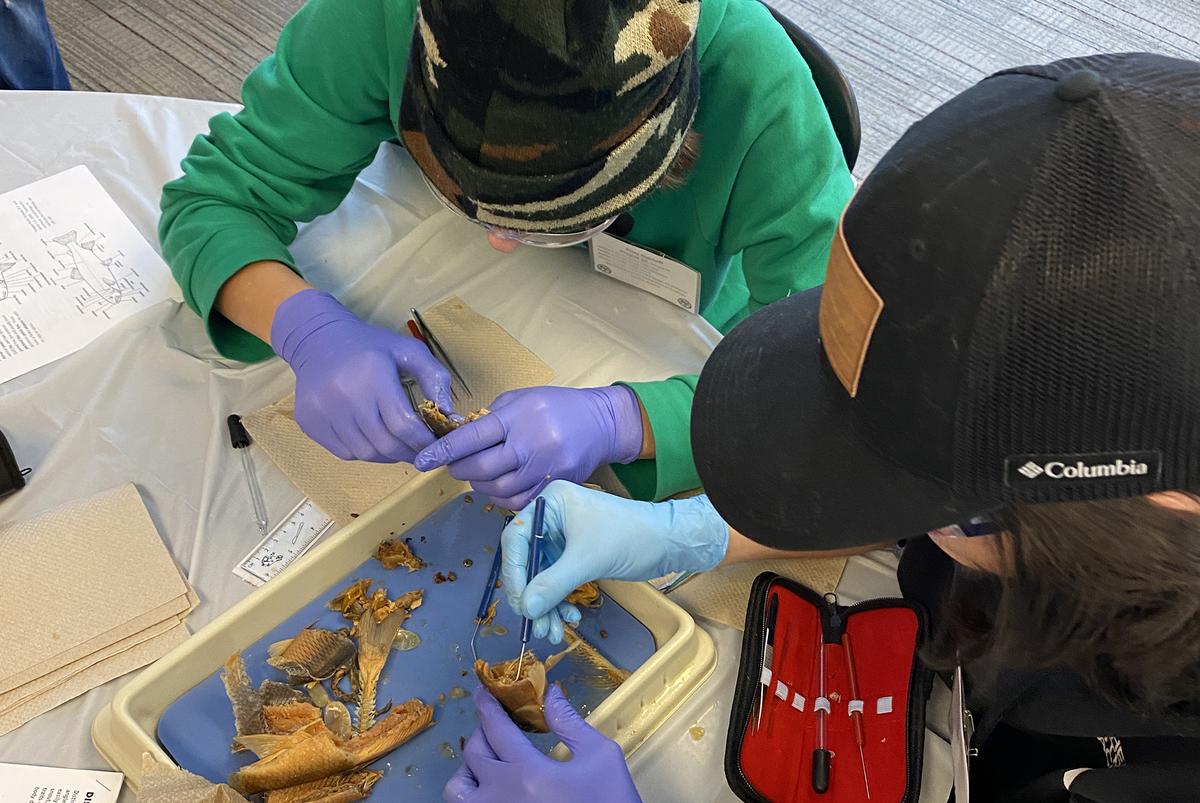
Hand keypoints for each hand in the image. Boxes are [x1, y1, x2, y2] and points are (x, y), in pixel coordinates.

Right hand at [271, 290, 451, 461]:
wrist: (318, 340)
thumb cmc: (370, 346)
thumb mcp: (409, 351)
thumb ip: (436, 379)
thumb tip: (450, 415)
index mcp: (373, 375)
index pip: (404, 424)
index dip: (424, 441)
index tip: (436, 444)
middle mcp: (344, 395)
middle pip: (385, 444)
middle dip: (409, 453)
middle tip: (420, 450)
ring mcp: (323, 411)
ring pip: (366, 453)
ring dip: (388, 456)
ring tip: (399, 445)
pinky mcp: (310, 423)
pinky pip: (345, 452)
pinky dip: (364, 452)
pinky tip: (373, 438)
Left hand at [413, 385, 643, 509]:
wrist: (601, 423)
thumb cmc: (557, 406)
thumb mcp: (522, 398)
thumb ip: (491, 416)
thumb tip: (460, 436)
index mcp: (518, 416)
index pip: (473, 436)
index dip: (444, 450)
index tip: (422, 460)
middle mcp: (531, 444)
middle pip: (482, 468)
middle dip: (459, 469)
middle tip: (453, 466)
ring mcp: (544, 469)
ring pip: (497, 489)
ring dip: (479, 484)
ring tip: (478, 473)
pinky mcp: (554, 487)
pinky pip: (517, 502)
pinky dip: (500, 498)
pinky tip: (498, 486)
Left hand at [443, 686, 640, 802]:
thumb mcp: (600, 757)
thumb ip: (570, 722)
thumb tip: (550, 693)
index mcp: (527, 772)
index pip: (496, 728)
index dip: (486, 705)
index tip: (482, 692)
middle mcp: (500, 796)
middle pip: (474, 753)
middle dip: (483, 731)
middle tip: (498, 726)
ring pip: (458, 789)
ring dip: (468, 769)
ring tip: (490, 763)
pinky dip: (472, 794)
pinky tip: (493, 788)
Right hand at [501, 481, 727, 642]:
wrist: (669, 542)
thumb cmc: (630, 537)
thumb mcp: (587, 560)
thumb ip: (552, 584)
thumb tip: (525, 609)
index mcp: (550, 503)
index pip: (516, 538)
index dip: (514, 573)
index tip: (519, 604)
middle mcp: (552, 518)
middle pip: (527, 562)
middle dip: (533, 596)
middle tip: (536, 625)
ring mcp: (563, 538)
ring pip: (542, 577)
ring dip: (546, 606)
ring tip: (552, 633)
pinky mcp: (575, 556)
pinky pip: (557, 582)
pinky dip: (560, 602)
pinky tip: (569, 618)